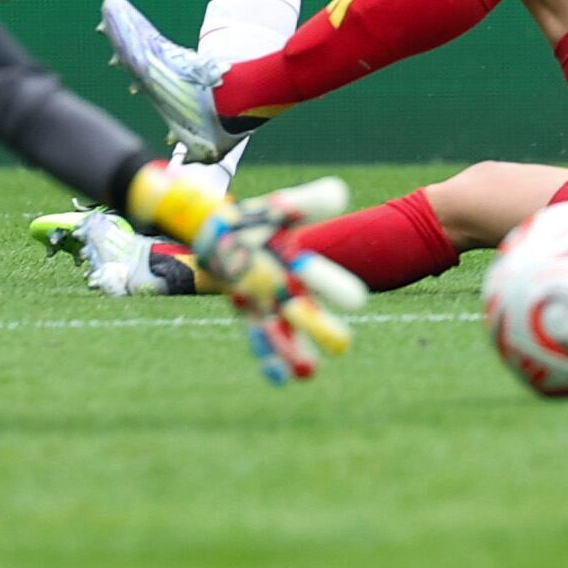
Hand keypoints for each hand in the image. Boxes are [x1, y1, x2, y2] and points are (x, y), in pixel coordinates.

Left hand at [185, 178, 370, 385]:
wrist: (217, 229)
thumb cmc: (255, 221)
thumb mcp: (281, 208)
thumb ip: (309, 201)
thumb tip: (340, 194)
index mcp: (302, 267)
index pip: (323, 279)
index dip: (332, 285)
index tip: (350, 297)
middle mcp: (289, 290)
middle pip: (310, 314)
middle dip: (323, 329)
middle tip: (342, 345)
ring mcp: (267, 303)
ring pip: (284, 332)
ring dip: (292, 349)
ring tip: (306, 370)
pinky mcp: (245, 310)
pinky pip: (257, 334)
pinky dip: (267, 354)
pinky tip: (275, 374)